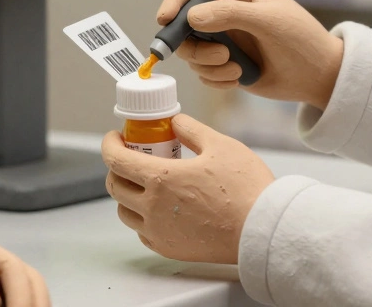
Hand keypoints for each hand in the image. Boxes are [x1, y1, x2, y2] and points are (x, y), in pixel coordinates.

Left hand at [102, 114, 274, 263]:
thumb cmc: (245, 188)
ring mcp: (158, 232)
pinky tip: (160, 208)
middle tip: (132, 156)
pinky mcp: (169, 249)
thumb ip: (192, 130)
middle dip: (117, 167)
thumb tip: (175, 122)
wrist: (262, 231)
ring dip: (128, 194)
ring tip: (146, 183)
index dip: (110, 144)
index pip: (116, 160)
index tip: (116, 137)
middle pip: (114, 186)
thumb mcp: (220, 145)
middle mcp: (152, 208)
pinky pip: (142, 232)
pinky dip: (143, 217)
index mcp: (160, 179)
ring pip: (125, 212)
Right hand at [157, 0, 343, 109]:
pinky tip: (240, 79)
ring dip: (208, 65)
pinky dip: (215, 79)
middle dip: (193, 45)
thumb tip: (191, 17)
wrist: (319, 76)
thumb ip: (230, 14)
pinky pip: (202, 72)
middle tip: (219, 57)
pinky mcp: (225, 63)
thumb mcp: (268, 21)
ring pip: (191, 52)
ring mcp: (223, 38)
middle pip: (183, 23)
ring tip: (237, 69)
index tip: (166, 20)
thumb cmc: (301, 39)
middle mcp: (224, 11)